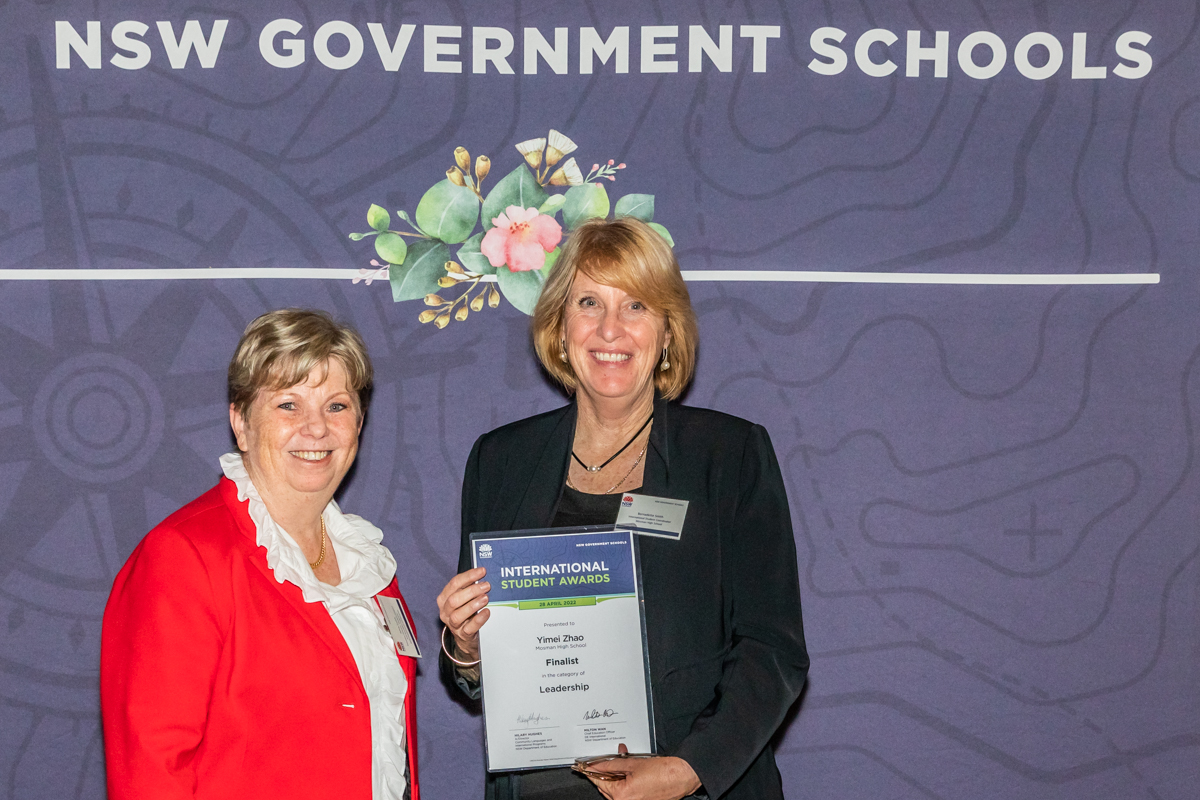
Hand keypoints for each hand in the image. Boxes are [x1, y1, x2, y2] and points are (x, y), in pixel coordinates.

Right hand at [436, 567, 489, 660]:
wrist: (465, 636)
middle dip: (471, 591)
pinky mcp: (463, 635)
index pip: (454, 584)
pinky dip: (478, 619)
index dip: (468, 576)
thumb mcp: (464, 598)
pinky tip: (486, 612)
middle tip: (486, 585)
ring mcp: (453, 624)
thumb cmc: (465, 612)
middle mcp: (446, 611)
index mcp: (444, 598)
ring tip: (485, 598)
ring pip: (458, 615)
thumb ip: (469, 587)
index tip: (482, 571)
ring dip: (473, 605)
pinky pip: (469, 628)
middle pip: (454, 600)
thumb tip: (482, 574)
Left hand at [586, 744, 701, 799]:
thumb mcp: (632, 763)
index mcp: (621, 796)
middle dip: (606, 772)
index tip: (585, 766)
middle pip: (606, 787)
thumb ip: (611, 764)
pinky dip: (625, 782)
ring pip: (616, 790)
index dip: (591, 771)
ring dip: (617, 776)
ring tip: (624, 762)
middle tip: (606, 760)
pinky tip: (630, 771)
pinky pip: (626, 793)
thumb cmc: (662, 772)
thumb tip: (597, 764)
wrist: (681, 776)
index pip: (599, 782)